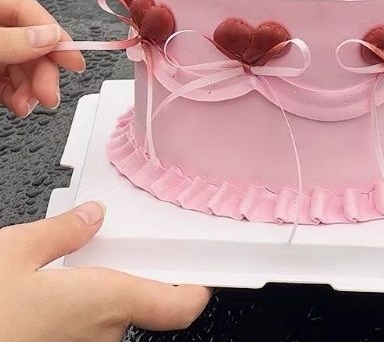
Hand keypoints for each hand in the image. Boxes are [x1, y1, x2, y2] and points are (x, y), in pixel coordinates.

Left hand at [0, 0, 85, 115]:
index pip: (30, 12)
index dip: (56, 37)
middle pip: (29, 43)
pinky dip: (15, 94)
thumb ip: (10, 39)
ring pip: (19, 64)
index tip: (74, 62)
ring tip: (29, 105)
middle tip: (50, 94)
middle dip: (42, 72)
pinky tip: (19, 104)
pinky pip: (4, 79)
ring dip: (30, 88)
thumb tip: (49, 37)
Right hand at [0, 202, 210, 340]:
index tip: (202, 264)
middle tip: (114, 245)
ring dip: (99, 292)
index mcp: (105, 302)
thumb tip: (90, 216)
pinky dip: (77, 310)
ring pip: (108, 318)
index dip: (197, 285)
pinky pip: (82, 331)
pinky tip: (48, 292)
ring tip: (73, 264)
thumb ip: (63, 232)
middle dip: (130, 273)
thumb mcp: (14, 252)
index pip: (180, 304)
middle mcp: (101, 336)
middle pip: (141, 302)